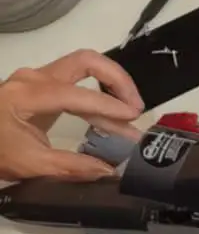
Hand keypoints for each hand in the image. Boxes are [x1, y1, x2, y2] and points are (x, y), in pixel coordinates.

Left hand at [0, 50, 143, 181]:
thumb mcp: (29, 165)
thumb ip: (72, 167)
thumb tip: (110, 171)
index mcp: (27, 95)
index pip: (76, 94)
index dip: (108, 106)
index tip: (133, 118)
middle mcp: (33, 78)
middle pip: (87, 62)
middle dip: (117, 81)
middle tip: (136, 107)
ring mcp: (36, 78)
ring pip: (84, 67)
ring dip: (111, 86)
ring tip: (130, 113)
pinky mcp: (40, 85)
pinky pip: (76, 80)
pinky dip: (97, 93)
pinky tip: (110, 114)